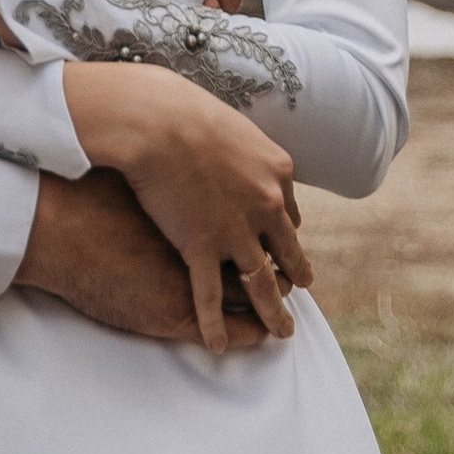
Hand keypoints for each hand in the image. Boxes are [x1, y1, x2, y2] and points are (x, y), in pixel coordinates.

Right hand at [56, 63, 306, 350]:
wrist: (155, 118)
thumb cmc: (182, 108)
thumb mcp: (228, 122)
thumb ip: (241, 146)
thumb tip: (235, 147)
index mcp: (277, 171)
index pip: (289, 213)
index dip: (282, 231)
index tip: (280, 244)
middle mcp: (267, 204)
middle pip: (288, 252)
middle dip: (295, 276)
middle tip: (297, 293)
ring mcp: (236, 230)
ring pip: (262, 284)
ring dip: (273, 314)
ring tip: (282, 333)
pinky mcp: (202, 247)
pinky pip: (212, 296)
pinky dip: (216, 325)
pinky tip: (217, 345)